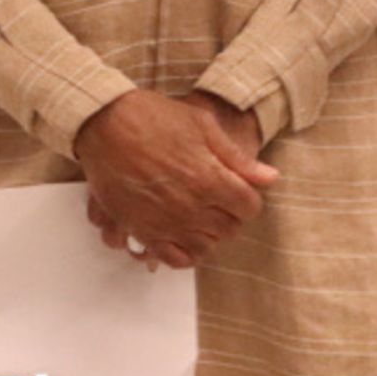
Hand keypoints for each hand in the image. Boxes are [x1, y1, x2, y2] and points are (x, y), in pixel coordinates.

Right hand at [75, 88, 278, 270]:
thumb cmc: (154, 117)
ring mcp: (165, 222)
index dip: (247, 196)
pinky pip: (172, 258)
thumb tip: (271, 179)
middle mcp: (191, 207)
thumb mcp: (202, 125)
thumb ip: (237, 158)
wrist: (105, 122)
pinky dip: (183, 252)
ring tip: (199, 214)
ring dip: (208, 234)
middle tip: (217, 197)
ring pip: (204, 247)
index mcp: (210, 179)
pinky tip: (181, 233)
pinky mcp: (142, 230)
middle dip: (230, 214)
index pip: (249, 207)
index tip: (237, 187)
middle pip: (229, 229)